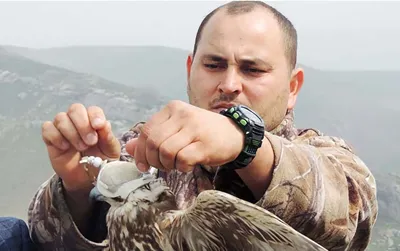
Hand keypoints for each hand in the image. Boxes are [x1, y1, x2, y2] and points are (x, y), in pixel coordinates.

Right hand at [41, 103, 120, 192]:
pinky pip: (47, 128)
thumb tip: (104, 124)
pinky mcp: (50, 138)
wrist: (86, 178)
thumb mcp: (110, 151)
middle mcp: (77, 121)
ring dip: (72, 133)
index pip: (93, 110)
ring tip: (81, 148)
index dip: (95, 116)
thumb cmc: (100, 161)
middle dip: (83, 124)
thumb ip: (108, 138)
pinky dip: (56, 136)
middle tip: (90, 142)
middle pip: (75, 109)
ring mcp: (63, 128)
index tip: (98, 126)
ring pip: (61, 118)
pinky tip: (65, 147)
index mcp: (94, 121)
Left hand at [125, 100, 243, 172]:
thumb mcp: (176, 130)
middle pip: (153, 142)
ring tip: (176, 164)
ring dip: (168, 165)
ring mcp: (194, 128)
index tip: (143, 165)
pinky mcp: (205, 144)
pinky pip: (182, 159)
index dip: (140, 151)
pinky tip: (188, 165)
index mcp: (172, 108)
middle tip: (162, 166)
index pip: (146, 131)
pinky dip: (182, 167)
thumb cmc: (202, 133)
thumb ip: (153, 137)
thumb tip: (129, 148)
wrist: (234, 134)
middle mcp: (182, 115)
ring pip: (166, 152)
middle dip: (153, 160)